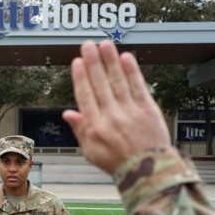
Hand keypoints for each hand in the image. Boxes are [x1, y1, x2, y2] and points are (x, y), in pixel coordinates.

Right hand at [62, 40, 170, 173]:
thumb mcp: (91, 152)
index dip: (81, 77)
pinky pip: (138, 86)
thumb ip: (80, 130)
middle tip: (88, 45)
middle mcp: (111, 116)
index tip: (77, 62)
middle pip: (100, 84)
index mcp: (95, 126)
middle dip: (93, 62)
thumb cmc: (117, 162)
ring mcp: (130, 111)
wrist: (147, 170)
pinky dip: (132, 71)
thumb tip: (67, 113)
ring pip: (118, 81)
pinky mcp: (147, 109)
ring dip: (111, 60)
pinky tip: (126, 58)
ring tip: (105, 44)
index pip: (85, 96)